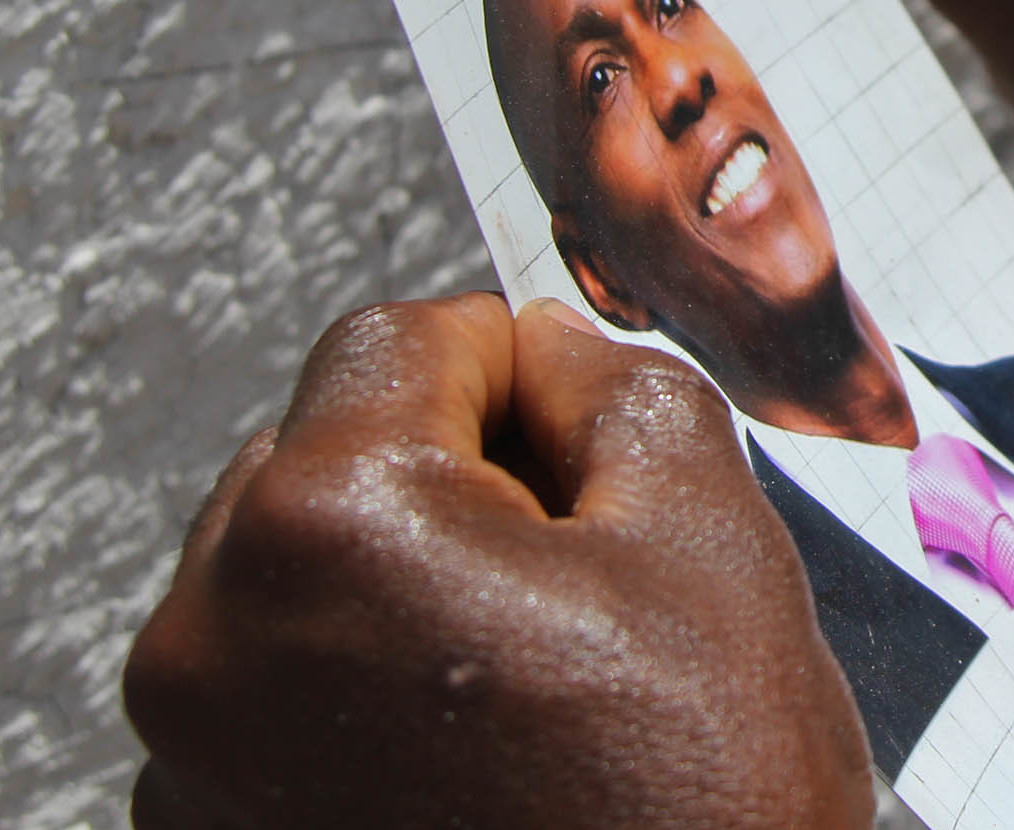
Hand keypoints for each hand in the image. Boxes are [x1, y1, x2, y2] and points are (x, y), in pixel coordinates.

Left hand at [124, 295, 870, 829]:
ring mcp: (194, 755)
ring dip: (398, 577)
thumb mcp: (707, 526)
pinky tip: (473, 740)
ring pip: (296, 572)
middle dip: (447, 474)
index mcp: (327, 525)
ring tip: (528, 669)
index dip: (513, 365)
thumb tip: (551, 354)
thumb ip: (616, 387)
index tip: (576, 426)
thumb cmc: (695, 796)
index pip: (396, 340)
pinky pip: (274, 688)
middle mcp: (213, 638)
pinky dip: (360, 683)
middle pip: (325, 452)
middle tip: (573, 561)